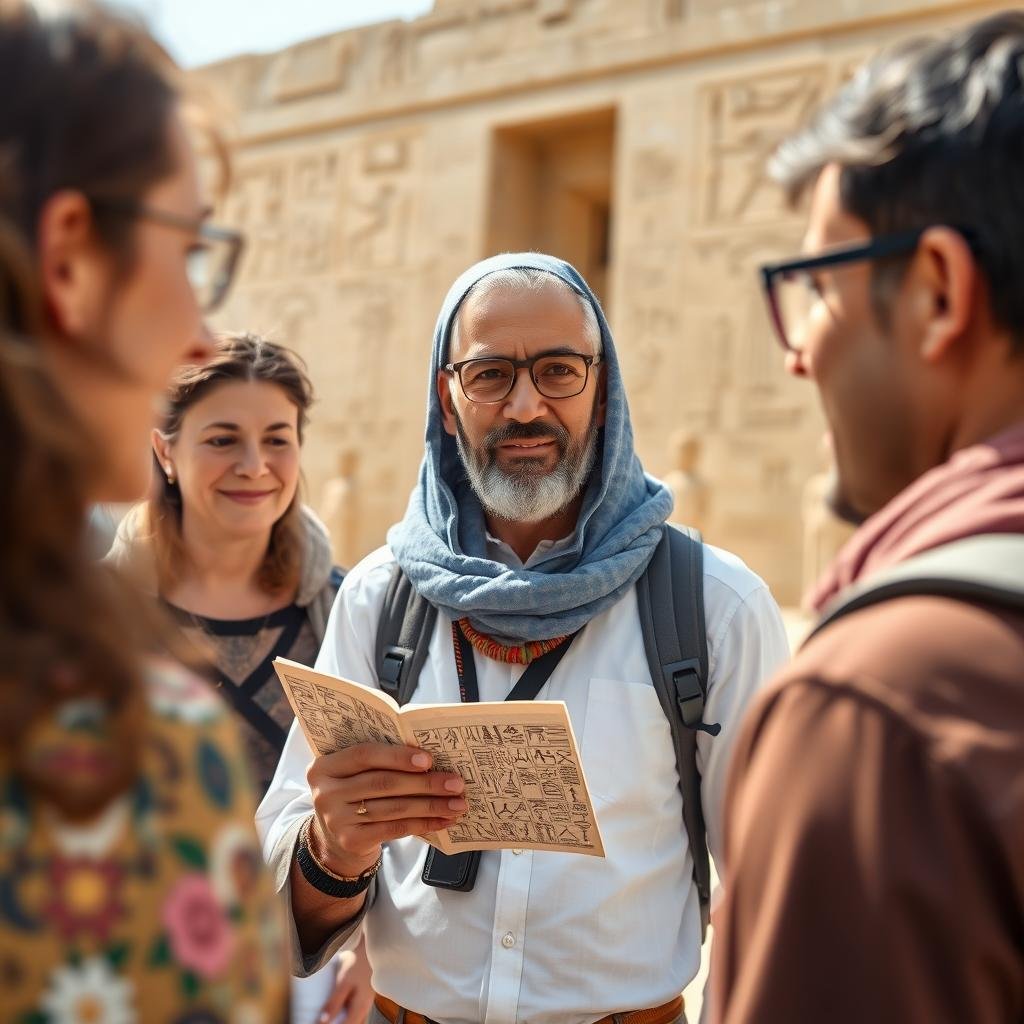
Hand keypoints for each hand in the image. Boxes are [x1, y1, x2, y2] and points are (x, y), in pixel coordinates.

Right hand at [306, 743, 466, 875]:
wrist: (335, 839)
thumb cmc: (354, 794)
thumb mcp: (354, 774)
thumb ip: (379, 761)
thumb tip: (429, 759)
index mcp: (325, 767)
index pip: (364, 755)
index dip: (398, 756)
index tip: (429, 760)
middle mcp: (325, 793)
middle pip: (384, 783)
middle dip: (425, 783)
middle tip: (455, 783)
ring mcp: (337, 820)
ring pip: (394, 807)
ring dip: (431, 805)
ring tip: (457, 804)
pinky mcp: (352, 841)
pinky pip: (395, 828)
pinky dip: (423, 823)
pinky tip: (443, 820)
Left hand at [316, 940, 372, 1023]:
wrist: (372, 948)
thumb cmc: (358, 963)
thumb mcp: (344, 982)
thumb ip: (334, 1002)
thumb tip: (323, 1021)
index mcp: (359, 1009)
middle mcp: (364, 1010)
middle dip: (336, 1023)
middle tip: (321, 1020)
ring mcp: (364, 1004)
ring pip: (353, 1021)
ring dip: (341, 1021)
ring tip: (327, 1017)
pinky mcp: (362, 998)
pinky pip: (354, 1014)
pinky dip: (345, 1016)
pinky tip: (337, 1011)